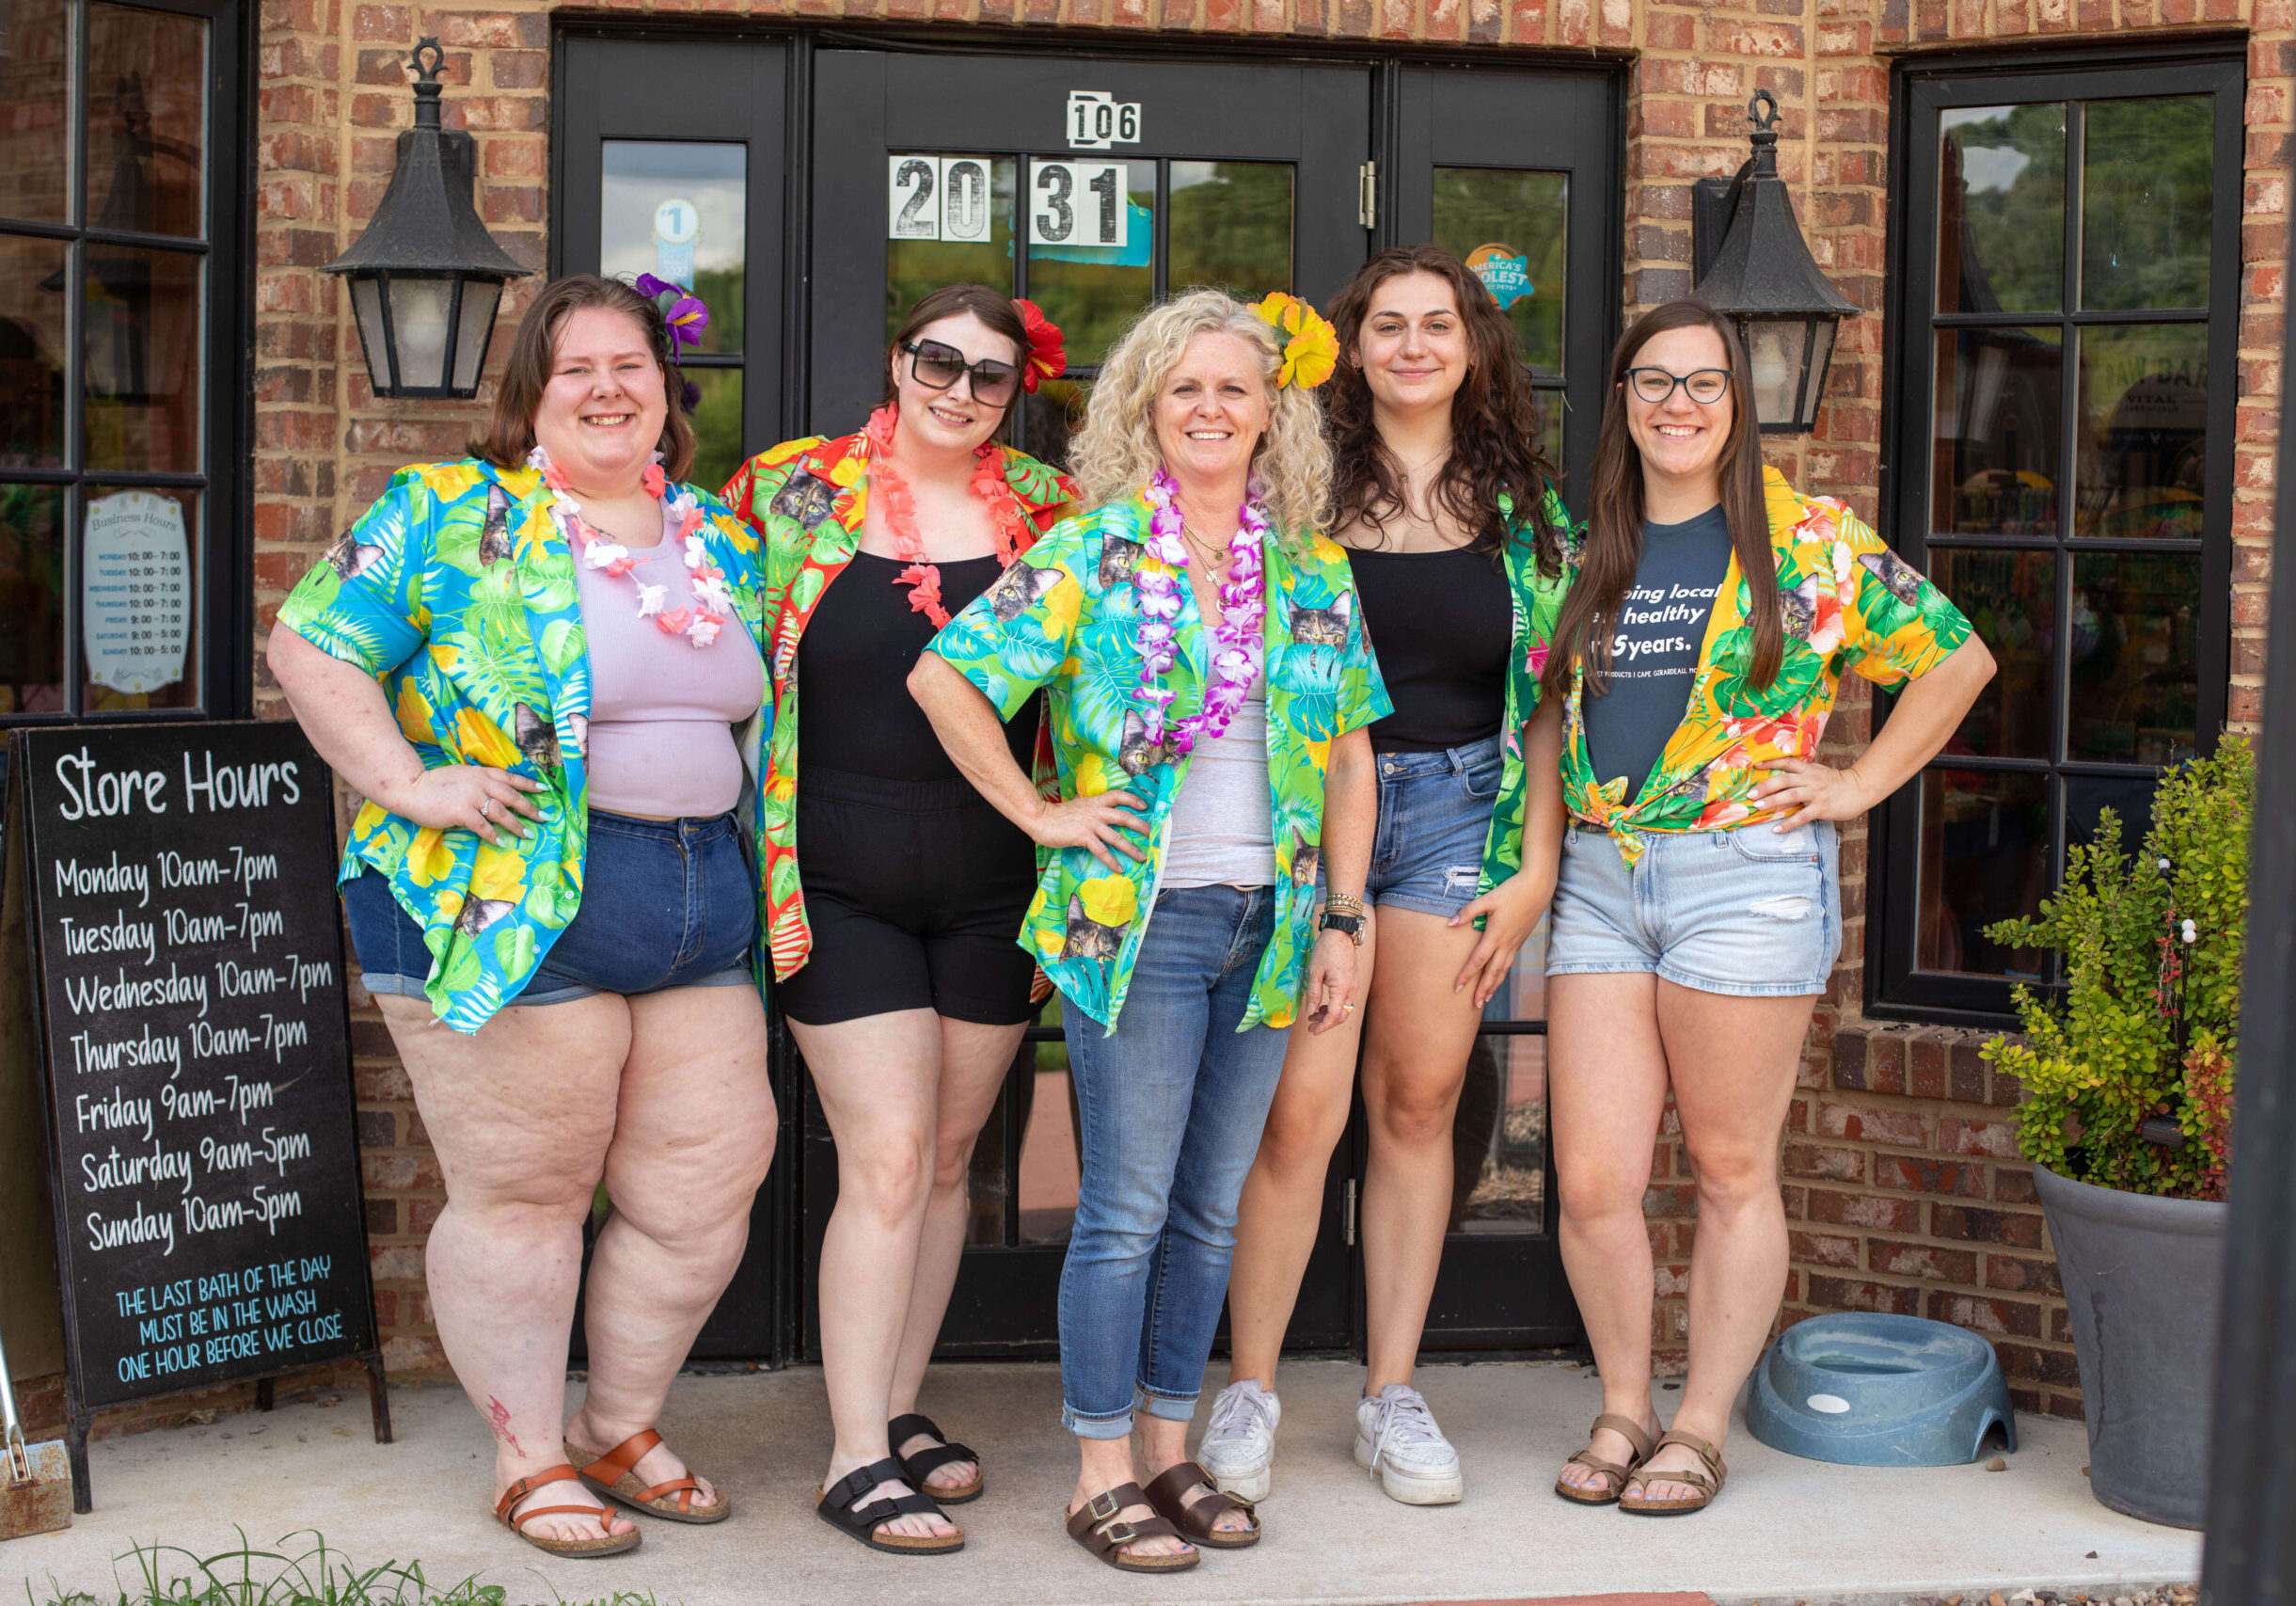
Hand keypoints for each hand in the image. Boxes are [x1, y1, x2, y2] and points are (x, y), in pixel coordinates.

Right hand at [376, 765, 545, 846]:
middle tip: (545, 818)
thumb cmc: (433, 783)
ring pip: (502, 812)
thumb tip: (494, 791)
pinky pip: (483, 826)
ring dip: (517, 825)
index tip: (544, 790)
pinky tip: (501, 842)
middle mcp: (480, 783)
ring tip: (528, 834)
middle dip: (530, 808)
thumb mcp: (461, 774)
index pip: (510, 777)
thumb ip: (478, 780)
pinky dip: (493, 835)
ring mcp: (471, 797)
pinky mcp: (461, 811)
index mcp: (481, 773)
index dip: (528, 784)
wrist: (411, 787)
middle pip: (512, 796)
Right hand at [1028, 790, 1149, 871]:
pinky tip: (1119, 868)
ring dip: (1131, 849)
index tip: (1144, 805)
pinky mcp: (1084, 837)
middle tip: (1151, 834)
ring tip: (1141, 857)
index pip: (1118, 795)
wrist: (1041, 817)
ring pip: (1117, 837)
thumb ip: (1089, 810)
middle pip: (1124, 817)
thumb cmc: (1057, 814)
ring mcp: (1091, 824)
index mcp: (1095, 802)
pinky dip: (1112, 861)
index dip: (1133, 799)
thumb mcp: (1078, 807)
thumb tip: (1098, 816)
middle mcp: (1096, 811)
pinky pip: (1102, 851)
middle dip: (1140, 826)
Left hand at [1303, 927, 1359, 1034]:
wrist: (1340, 933)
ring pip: (1344, 1009)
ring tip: (1313, 1016)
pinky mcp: (1353, 981)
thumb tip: (1311, 1011)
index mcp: (1342, 988)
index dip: (1323, 1026)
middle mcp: (1351, 989)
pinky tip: (1323, 1005)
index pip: (1335, 1015)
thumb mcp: (1314, 972)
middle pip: (1342, 1015)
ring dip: (1330, 1015)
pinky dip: (1335, 1006)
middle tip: (1311, 1026)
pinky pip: (1345, 1000)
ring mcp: (1354, 985)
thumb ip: (1313, 994)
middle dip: (1326, 1023)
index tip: (1312, 1031)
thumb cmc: (1325, 950)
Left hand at [1449, 869, 1550, 1007]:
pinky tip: (1499, 977)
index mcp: (1496, 935)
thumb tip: (1450, 923)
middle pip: (1492, 972)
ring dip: (1494, 985)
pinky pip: (1510, 962)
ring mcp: (1515, 943)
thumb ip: (1469, 911)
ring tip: (1486, 998)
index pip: (1478, 961)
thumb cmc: (1512, 891)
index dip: (1467, 975)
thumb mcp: (1488, 898)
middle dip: (1483, 990)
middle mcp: (1506, 944)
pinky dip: (1503, 973)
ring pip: (1503, 970)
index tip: (1457, 987)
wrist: (1538, 887)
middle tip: (1474, 1005)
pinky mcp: (1521, 939)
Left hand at [1750, 758, 1876, 828]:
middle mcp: (1811, 780)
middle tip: (1750, 793)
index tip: (1755, 765)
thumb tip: (1782, 777)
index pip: (1788, 762)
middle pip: (1784, 780)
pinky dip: (1788, 823)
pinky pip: (1802, 816)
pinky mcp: (1822, 808)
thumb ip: (1803, 774)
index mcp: (1809, 770)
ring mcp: (1816, 794)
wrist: (1859, 789)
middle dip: (1766, 786)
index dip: (1771, 762)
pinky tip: (1776, 829)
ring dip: (1772, 801)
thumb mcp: (1819, 772)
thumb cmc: (1837, 783)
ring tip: (1757, 806)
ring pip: (1790, 795)